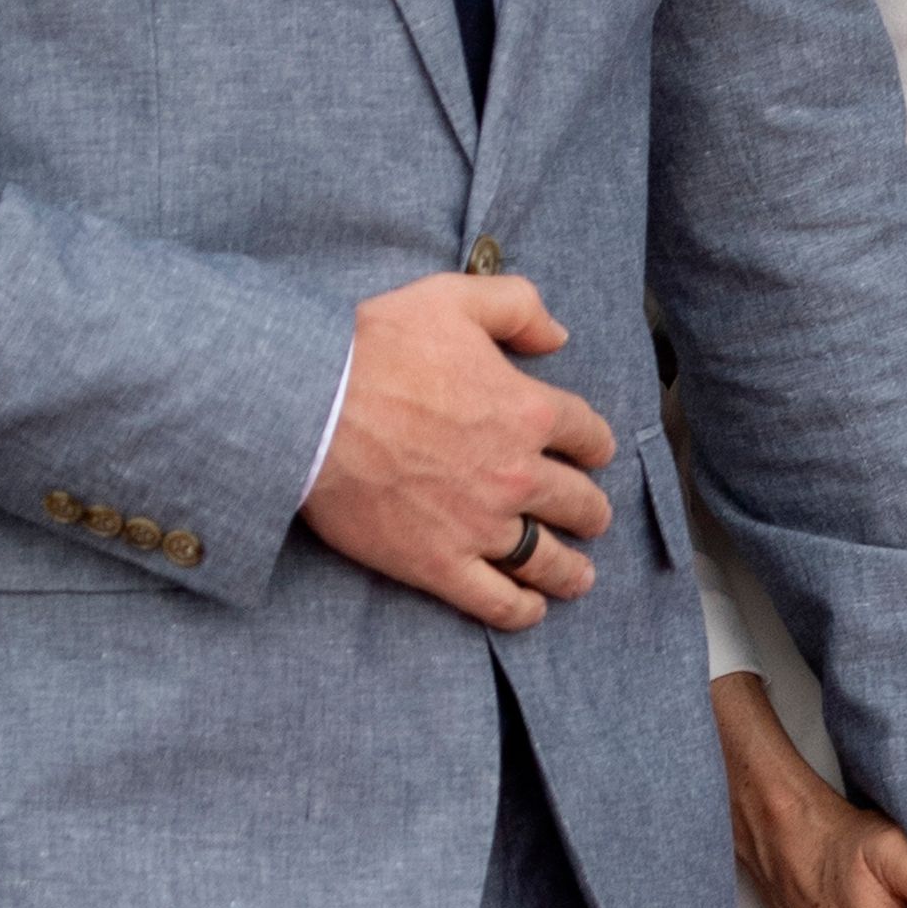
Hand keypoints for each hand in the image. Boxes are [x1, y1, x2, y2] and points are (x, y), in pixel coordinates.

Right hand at [302, 273, 614, 628]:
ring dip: (571, 570)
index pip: (588, 435)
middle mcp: (515, 473)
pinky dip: (521, 610)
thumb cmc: (376, 346)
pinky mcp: (438, 564)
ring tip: (580, 576)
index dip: (595, 444)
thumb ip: (517, 306)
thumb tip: (557, 335)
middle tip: (589, 516)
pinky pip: (496, 601)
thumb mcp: (453, 297)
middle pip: (580, 503)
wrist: (311, 406)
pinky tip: (532, 609)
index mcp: (526, 410)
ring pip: (547, 559)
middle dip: (590, 510)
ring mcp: (480, 525)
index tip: (591, 453)